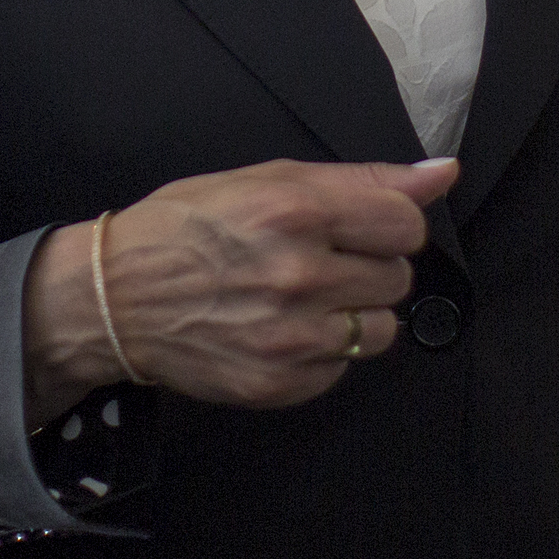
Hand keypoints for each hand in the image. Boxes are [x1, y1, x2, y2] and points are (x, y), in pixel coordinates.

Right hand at [20, 156, 455, 421]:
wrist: (115, 299)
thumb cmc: (185, 228)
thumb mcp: (265, 179)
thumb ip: (363, 179)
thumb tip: (442, 174)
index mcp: (295, 211)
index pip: (405, 224)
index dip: (387, 224)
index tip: (359, 228)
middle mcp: (298, 275)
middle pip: (396, 278)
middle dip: (366, 267)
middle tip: (318, 261)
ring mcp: (290, 337)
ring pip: (380, 330)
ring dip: (353, 314)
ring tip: (303, 298)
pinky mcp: (280, 384)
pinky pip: (342, 368)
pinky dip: (322, 352)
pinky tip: (282, 329)